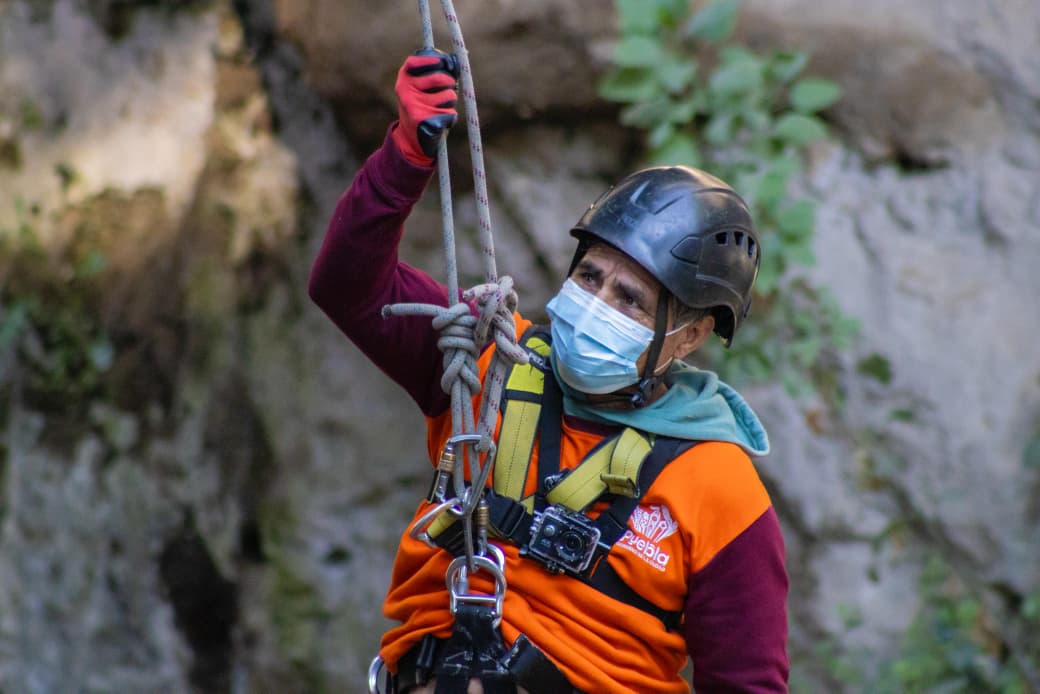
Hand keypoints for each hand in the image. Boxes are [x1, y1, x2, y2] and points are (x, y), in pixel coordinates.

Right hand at [391, 49, 459, 165]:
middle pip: (440, 78)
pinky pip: (450, 113)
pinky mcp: (422, 120)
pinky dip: (450, 118)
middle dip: (450, 83)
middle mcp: (404, 89)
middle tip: (448, 88)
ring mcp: (412, 104)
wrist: (411, 137)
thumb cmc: (424, 105)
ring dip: (451, 103)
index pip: (417, 61)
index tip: (444, 64)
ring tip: (440, 108)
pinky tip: (439, 121)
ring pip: (449, 96)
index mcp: (404, 77)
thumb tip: (455, 60)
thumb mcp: (424, 86)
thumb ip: (438, 71)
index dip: (434, 60)